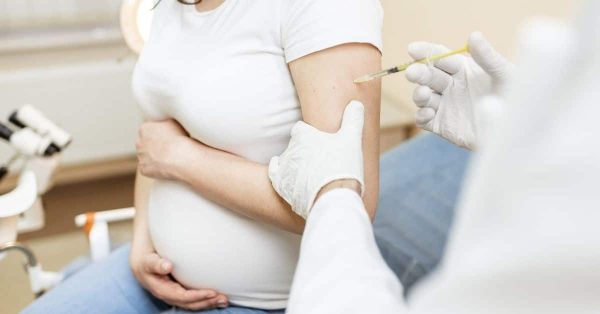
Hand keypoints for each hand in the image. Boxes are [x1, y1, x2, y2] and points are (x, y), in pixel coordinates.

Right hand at [130, 251, 228, 309]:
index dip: (197, 296)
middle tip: (223, 298)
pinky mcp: (177, 290)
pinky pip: (191, 298)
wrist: (140, 256)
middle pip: (188, 303)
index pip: (180, 296)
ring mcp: (172, 293)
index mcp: (159, 289)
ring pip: (191, 303)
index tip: (212, 292)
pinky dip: (204, 299)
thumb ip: (155, 263)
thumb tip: (168, 266)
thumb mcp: (147, 258)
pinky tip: (217, 297)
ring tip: (224, 300)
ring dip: (208, 302)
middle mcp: (166, 294)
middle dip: (206, 302)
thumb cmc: (145, 255)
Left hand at [136, 119, 190, 179]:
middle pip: (145, 144)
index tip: (168, 138)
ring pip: (146, 157)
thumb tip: (165, 124)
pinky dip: (156, 169)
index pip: (149, 131)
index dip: (159, 135)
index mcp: (144, 129)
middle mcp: (139, 142)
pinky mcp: (143, 169)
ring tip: (169, 159)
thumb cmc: (179, 138)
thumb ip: (165, 123)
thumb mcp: (174, 122)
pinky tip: (166, 167)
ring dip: (155, 158)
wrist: (179, 157)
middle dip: (154, 146)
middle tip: (168, 149)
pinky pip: (149, 169)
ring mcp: (140, 156)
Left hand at [269, 101, 364, 218]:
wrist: (332, 199)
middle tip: (318, 159)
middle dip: (304, 151)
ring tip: (310, 173)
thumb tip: (355, 104)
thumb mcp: (352, 139)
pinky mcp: (281, 187)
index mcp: (303, 136)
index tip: (318, 140)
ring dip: (295, 166)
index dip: (309, 134)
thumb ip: (353, 119)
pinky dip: (284, 178)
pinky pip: (276, 177)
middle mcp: (290, 150)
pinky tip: (291, 180)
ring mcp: (284, 169)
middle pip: (294, 146)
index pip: (300, 129)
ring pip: (286, 162)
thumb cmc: (343, 166)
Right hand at [405, 32, 512, 149]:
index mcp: (462, 69)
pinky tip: (429, 112)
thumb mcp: (504, 75)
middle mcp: (450, 86)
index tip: (413, 49)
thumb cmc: (515, 99)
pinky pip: (424, 120)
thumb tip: (473, 36)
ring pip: (422, 97)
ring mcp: (444, 105)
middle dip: (418, 73)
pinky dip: (421, 115)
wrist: (517, 131)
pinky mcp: (441, 125)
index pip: (439, 56)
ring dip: (419, 94)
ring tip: (423, 94)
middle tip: (413, 73)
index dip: (425, 52)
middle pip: (427, 76)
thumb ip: (487, 57)